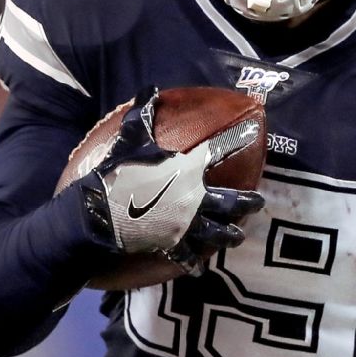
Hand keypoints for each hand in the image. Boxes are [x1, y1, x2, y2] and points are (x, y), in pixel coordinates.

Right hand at [79, 87, 264, 259]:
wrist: (97, 215)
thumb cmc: (115, 173)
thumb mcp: (128, 138)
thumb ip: (142, 114)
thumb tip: (150, 88)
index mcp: (186, 170)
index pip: (219, 149)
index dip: (238, 139)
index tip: (253, 132)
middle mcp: (193, 198)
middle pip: (229, 201)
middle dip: (247, 202)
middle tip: (259, 202)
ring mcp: (185, 225)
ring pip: (216, 233)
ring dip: (229, 235)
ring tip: (238, 236)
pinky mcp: (171, 246)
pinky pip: (186, 257)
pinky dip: (193, 263)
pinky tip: (199, 268)